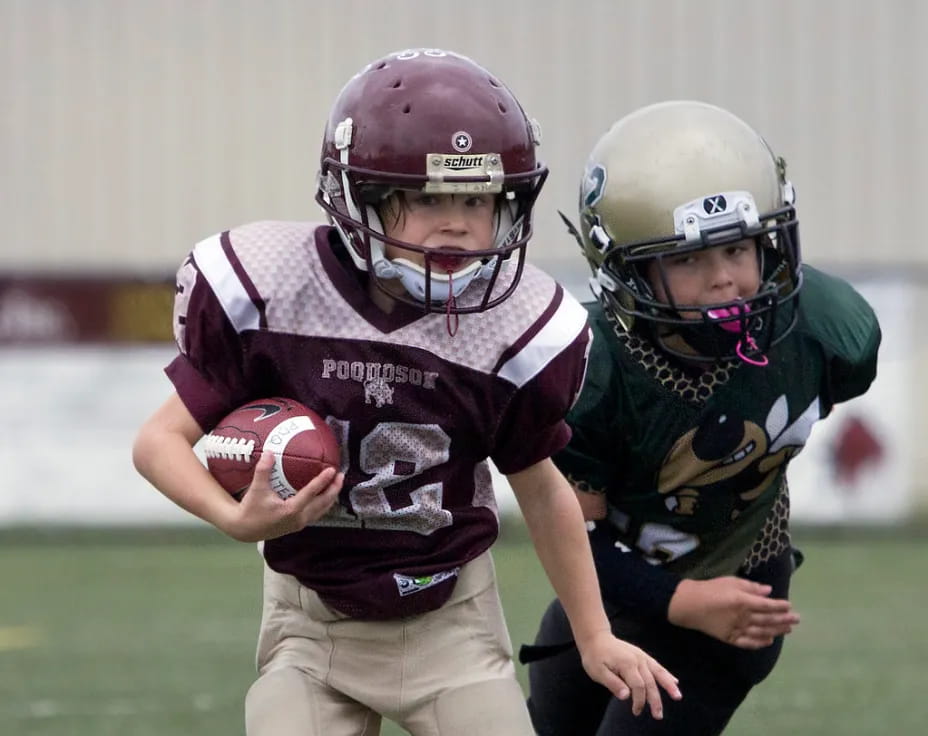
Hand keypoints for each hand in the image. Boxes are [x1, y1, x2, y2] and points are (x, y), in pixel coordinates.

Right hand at [227, 453, 342, 541]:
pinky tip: (325, 496)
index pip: (311, 493)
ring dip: (330, 497)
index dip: (323, 480)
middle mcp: (298, 518)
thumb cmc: (250, 509)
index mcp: (291, 509)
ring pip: (321, 510)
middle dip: (334, 489)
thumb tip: (270, 452)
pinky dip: (323, 504)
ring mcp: (299, 523)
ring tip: (337, 484)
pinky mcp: (297, 525)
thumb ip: (263, 470)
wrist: (244, 530)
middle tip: (341, 475)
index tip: (332, 470)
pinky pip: (316, 514)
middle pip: (323, 503)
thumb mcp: (256, 489)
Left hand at [578, 630, 681, 718]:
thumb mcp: (597, 672)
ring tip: (678, 697)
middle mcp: (637, 659)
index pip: (638, 686)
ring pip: (658, 672)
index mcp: (627, 664)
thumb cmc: (595, 657)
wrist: (596, 638)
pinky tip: (675, 682)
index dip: (639, 700)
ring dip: (668, 685)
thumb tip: (627, 696)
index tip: (636, 711)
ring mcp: (641, 656)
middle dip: (655, 700)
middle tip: (658, 716)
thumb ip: (613, 684)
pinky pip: (657, 666)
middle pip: (650, 682)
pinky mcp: (642, 656)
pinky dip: (666, 674)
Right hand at [667, 577, 799, 648]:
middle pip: (768, 620)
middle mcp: (743, 617)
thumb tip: (768, 591)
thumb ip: (750, 587)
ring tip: (787, 630)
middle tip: (796, 620)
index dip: (780, 606)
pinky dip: (760, 643)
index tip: (790, 606)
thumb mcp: (730, 581)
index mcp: (743, 601)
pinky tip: (768, 641)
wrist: (689, 604)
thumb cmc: (710, 589)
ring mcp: (737, 630)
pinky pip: (748, 643)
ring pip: (761, 632)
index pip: (767, 605)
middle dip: (784, 620)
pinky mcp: (730, 638)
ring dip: (776, 631)